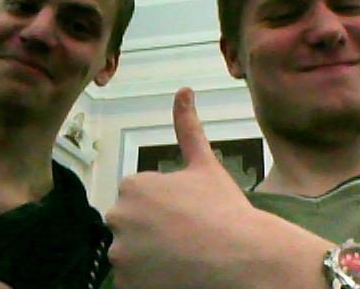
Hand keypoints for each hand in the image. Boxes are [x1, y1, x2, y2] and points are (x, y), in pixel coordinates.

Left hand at [106, 87, 276, 288]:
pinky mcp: (125, 286)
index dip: (165, 208)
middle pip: (132, 226)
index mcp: (133, 187)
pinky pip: (130, 281)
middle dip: (152, 232)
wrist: (241, 257)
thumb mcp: (205, 165)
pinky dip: (146, 280)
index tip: (188, 215)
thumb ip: (188, 127)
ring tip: (182, 258)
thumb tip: (183, 89)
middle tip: (186, 238)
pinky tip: (174, 276)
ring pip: (131, 254)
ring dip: (148, 257)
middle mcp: (118, 219)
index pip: (140, 198)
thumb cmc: (223, 208)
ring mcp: (120, 256)